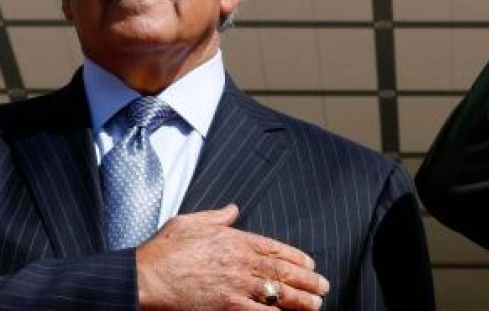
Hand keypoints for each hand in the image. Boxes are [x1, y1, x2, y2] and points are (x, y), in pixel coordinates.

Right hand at [136, 204, 328, 309]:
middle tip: (323, 286)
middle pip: (282, 272)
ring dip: (300, 300)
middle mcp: (241, 262)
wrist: (144, 278)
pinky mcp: (227, 307)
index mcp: (235, 240)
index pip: (275, 249)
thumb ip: (217, 217)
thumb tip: (233, 209)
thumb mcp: (191, 222)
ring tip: (316, 304)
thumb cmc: (163, 251)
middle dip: (306, 280)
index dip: (296, 258)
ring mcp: (236, 286)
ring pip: (277, 294)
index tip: (310, 264)